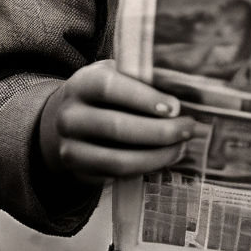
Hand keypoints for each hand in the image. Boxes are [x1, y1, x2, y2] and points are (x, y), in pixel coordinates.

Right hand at [38, 60, 194, 184]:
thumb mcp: (114, 74)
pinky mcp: (78, 174)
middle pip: (116, 128)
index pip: (110, 88)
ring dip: (156, 157)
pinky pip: (115, 176)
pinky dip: (143, 169)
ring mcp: (70, 149)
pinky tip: (163, 159)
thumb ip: (139, 77)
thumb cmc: (103, 93)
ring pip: (117, 160)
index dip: (143, 98)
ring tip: (180, 147)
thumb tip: (183, 87)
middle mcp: (70, 117)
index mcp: (82, 83)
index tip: (175, 107)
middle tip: (188, 128)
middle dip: (159, 131)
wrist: (62, 120)